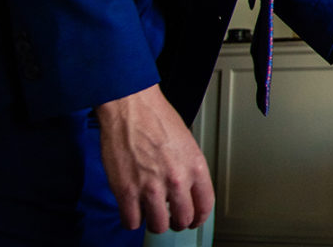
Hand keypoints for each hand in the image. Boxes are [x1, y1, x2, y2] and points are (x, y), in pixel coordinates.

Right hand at [95, 84, 213, 232]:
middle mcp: (177, 179)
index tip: (194, 220)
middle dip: (177, 221)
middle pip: (183, 220)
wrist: (131, 106)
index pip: (205, 205)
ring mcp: (151, 187)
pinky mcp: (126, 191)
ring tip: (150, 212)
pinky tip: (133, 209)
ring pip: (157, 226)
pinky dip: (132, 219)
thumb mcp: (187, 142)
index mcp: (195, 166)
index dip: (199, 217)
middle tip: (170, 216)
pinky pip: (132, 221)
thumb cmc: (157, 117)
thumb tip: (186, 188)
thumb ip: (189, 168)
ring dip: (154, 222)